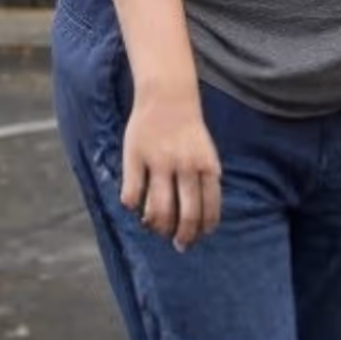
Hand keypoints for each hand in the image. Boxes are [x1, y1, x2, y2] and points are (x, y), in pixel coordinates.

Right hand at [120, 86, 222, 251]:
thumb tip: (202, 222)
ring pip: (158, 211)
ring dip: (156, 226)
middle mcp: (185, 166)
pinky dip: (132, 205)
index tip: (195, 239)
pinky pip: (132, 195)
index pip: (209, 208)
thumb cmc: (188, 131)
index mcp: (206, 165)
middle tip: (176, 243)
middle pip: (186, 214)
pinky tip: (134, 203)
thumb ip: (205, 181)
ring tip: (153, 225)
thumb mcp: (206, 152)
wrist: (168, 96)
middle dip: (182, 236)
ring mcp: (160, 162)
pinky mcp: (136, 158)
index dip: (201, 229)